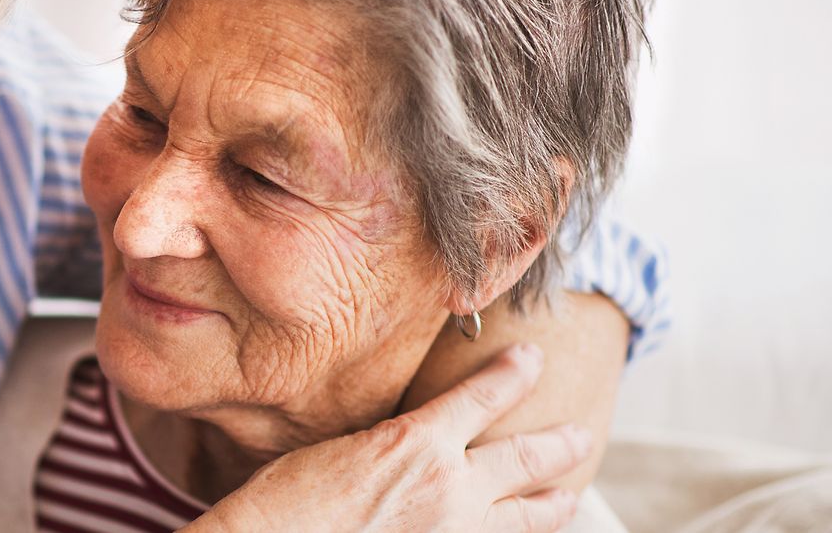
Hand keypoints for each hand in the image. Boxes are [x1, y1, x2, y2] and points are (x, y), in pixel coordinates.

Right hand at [186, 344, 589, 531]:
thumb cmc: (290, 496)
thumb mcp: (343, 447)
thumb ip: (392, 443)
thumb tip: (410, 444)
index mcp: (418, 442)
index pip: (484, 395)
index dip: (514, 373)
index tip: (533, 357)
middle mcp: (449, 488)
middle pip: (526, 459)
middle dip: (559, 443)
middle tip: (581, 434)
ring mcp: (454, 532)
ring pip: (527, 517)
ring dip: (554, 503)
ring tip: (569, 495)